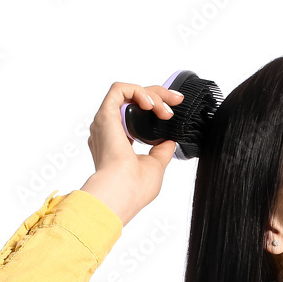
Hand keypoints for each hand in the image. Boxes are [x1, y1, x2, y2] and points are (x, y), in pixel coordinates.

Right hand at [79, 81, 184, 226]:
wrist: (122, 192)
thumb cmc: (134, 188)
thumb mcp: (155, 166)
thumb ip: (161, 151)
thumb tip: (169, 141)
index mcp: (118, 143)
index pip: (135, 116)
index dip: (155, 107)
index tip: (173, 110)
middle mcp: (109, 130)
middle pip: (133, 101)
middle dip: (158, 96)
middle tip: (177, 101)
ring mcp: (106, 122)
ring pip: (128, 93)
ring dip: (152, 95)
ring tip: (166, 111)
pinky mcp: (105, 115)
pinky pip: (119, 89)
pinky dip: (138, 91)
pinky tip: (151, 104)